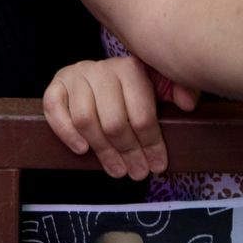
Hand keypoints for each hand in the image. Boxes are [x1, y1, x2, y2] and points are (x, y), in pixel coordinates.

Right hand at [43, 55, 199, 179]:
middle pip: (113, 122)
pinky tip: (82, 150)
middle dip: (129, 153)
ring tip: (117, 170)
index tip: (157, 166)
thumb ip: (177, 90)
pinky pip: (54, 110)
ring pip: (85, 120)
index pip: (141, 114)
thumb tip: (187, 104)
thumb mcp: (160, 86)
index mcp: (130, 69)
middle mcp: (102, 69)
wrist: (100, 76)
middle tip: (138, 173)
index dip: (151, 145)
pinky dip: (66, 132)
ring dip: (102, 151)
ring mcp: (76, 76)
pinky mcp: (56, 86)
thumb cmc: (133, 88)